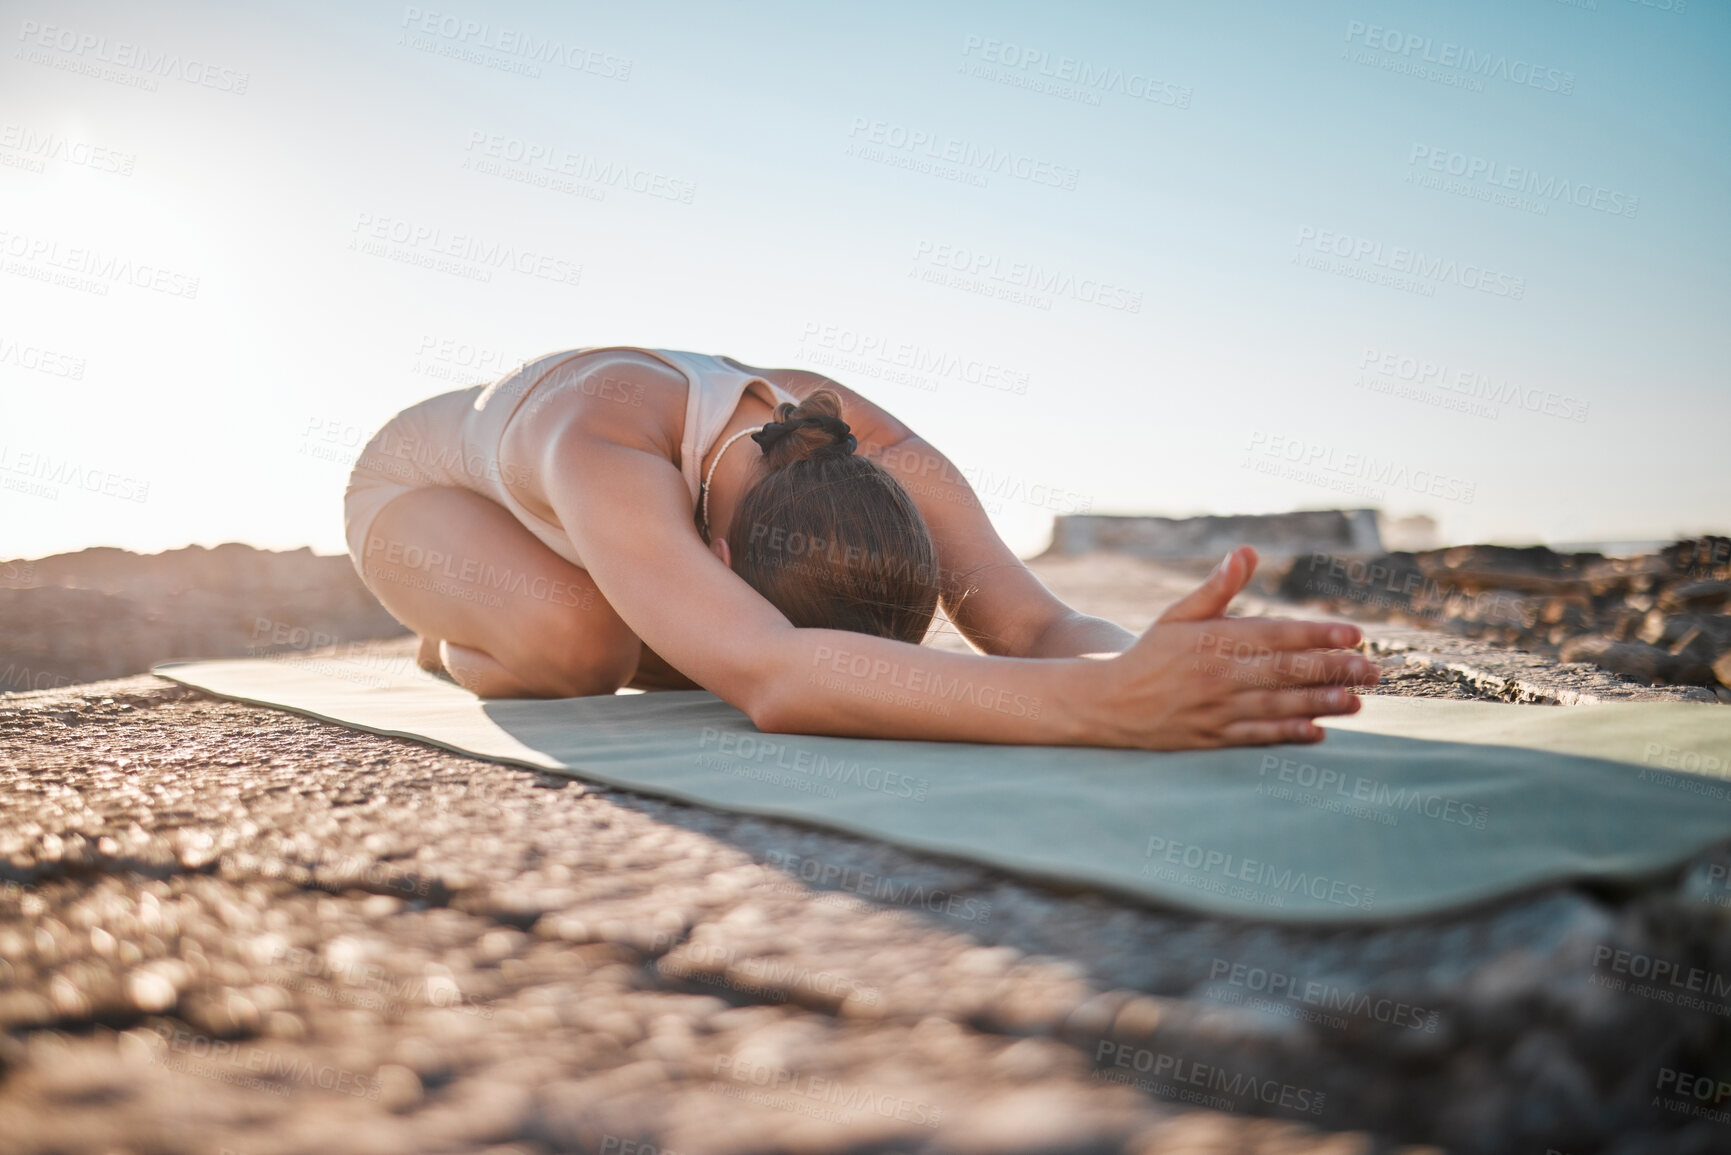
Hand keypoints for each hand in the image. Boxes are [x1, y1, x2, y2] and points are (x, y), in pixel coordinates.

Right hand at [1073, 553, 1378, 748]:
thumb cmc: (1150, 653)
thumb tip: (1247, 551)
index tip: (1355, 634)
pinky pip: (1257, 737)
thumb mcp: (1178, 614)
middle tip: (1372, 668)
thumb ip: (1217, 587)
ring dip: (1321, 703)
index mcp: (1213, 640)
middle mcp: (1218, 675)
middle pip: (1286, 671)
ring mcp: (1216, 709)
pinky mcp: (1213, 737)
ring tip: (1356, 700)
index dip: (1318, 634)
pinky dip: (1289, 734)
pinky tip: (1317, 732)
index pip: (1276, 634)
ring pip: (1279, 706)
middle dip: (1333, 669)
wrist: (1107, 703)